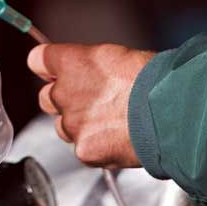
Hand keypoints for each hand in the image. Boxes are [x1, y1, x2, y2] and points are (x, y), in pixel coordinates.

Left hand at [28, 42, 154, 167]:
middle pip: (47, 97)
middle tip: (92, 100)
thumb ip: (89, 64)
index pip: (37, 60)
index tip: (54, 71)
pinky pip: (82, 148)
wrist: (168, 111)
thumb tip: (84, 70)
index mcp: (71, 63)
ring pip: (64, 126)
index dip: (48, 67)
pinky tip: (118, 137)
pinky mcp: (84, 150)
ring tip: (111, 121)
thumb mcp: (115, 55)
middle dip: (64, 99)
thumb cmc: (150, 79)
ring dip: (80, 124)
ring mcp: (73, 124)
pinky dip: (97, 146)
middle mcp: (64, 93)